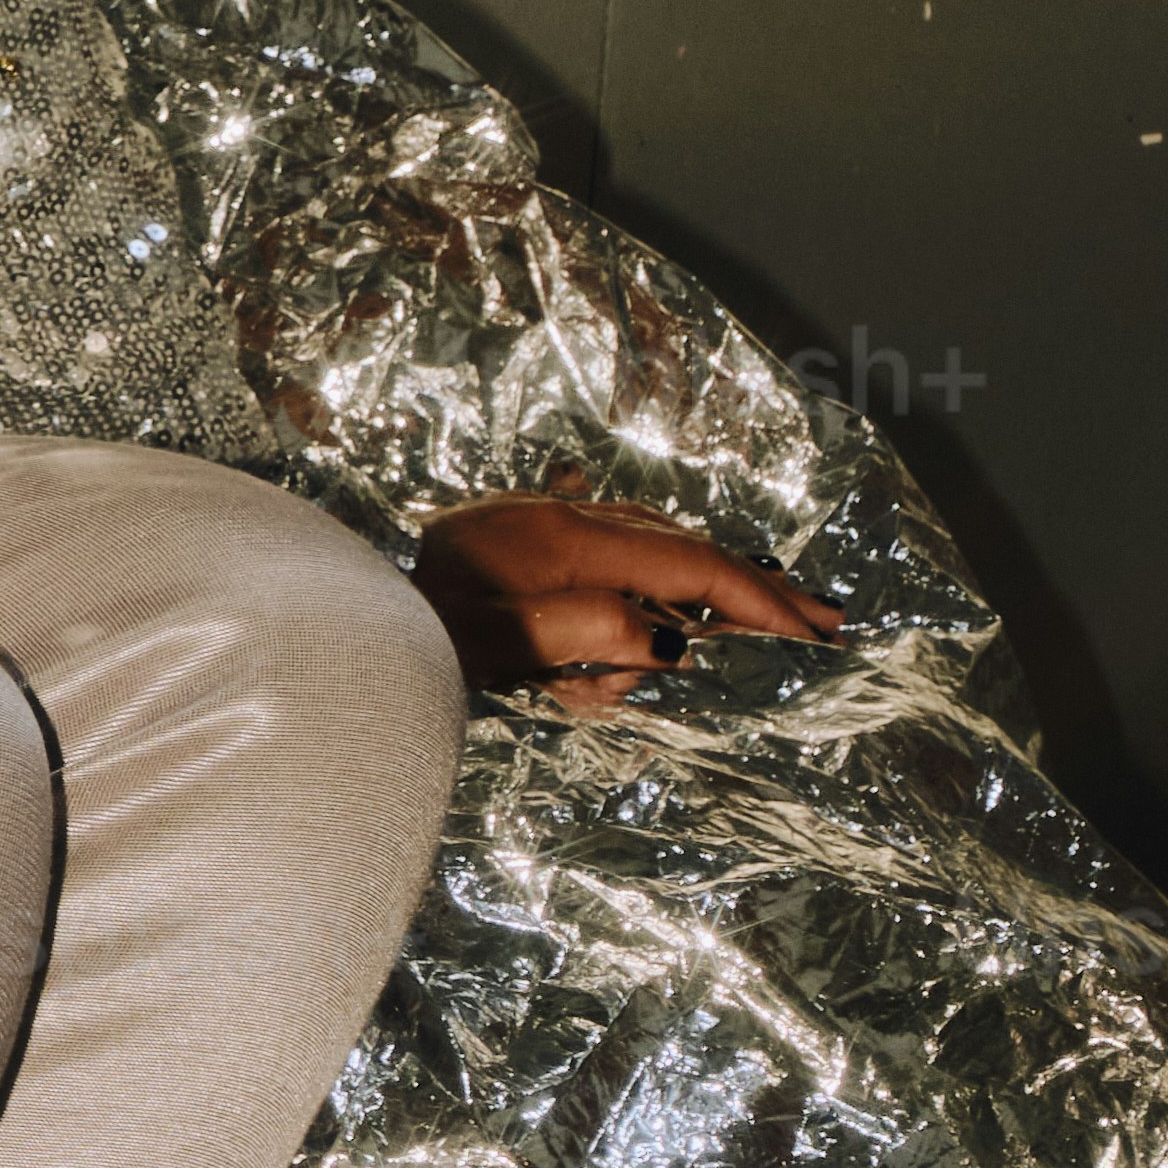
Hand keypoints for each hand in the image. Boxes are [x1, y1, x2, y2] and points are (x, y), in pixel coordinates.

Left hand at [407, 491, 845, 705]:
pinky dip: (654, 580)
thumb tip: (673, 641)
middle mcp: (557, 519)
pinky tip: (668, 607)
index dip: (753, 599)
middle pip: (679, 548)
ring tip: (756, 614)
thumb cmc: (411, 641)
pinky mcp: (521, 543)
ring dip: (701, 587)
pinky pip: (611, 554)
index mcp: (560, 539)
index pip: (684, 566)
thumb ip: (587, 636)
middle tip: (825, 617)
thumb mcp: (498, 648)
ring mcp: (538, 526)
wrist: (341, 625)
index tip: (811, 631)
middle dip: (751, 587)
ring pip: (649, 550)